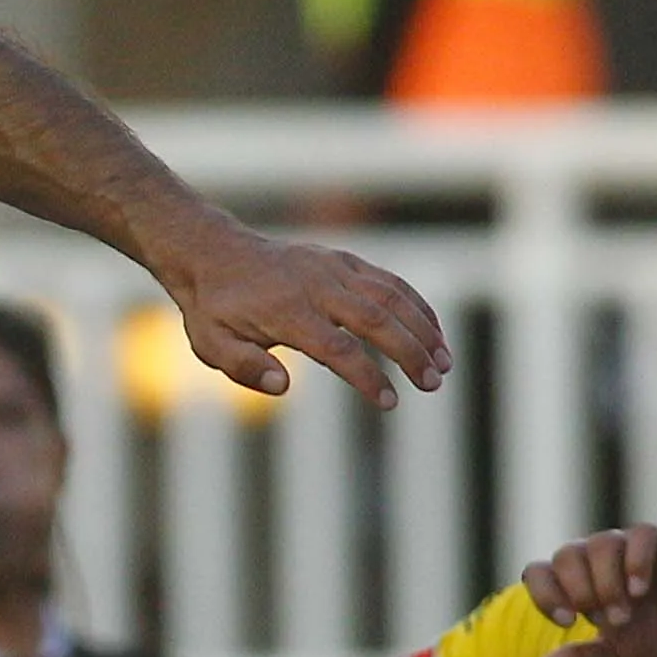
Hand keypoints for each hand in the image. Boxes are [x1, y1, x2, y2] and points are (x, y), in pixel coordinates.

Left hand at [158, 214, 449, 407]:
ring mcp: (332, 268)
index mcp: (288, 311)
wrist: (214, 254)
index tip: (390, 402)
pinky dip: (415, 304)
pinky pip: (387, 281)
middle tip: (433, 383)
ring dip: (422, 328)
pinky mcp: (342, 261)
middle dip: (410, 352)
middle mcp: (316, 285)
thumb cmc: (214, 309)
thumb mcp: (211, 344)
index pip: (338, 348)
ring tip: (444, 363)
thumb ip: (245, 367)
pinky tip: (433, 331)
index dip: (368, 377)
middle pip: (376, 319)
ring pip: (390, 295)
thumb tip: (284, 386)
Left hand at [522, 525, 656, 656]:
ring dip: (607, 582)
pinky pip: (639, 535)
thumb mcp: (620, 655)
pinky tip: (640, 590)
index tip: (568, 622)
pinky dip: (635, 562)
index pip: (539, 572)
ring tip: (625, 614)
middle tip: (608, 621)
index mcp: (579, 582)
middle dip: (581, 591)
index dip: (544, 594)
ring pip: (600, 543)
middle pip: (566, 554)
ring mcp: (628, 545)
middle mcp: (598, 558)